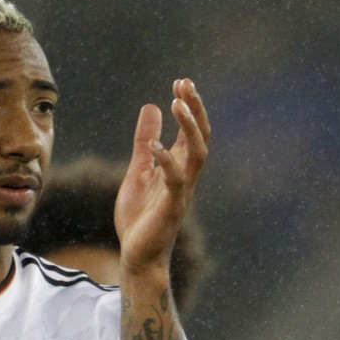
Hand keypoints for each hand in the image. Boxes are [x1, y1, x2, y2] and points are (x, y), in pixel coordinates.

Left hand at [115, 78, 211, 279]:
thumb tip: (151, 107)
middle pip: (201, 137)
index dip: (189, 106)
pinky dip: (166, 160)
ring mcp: (181, 191)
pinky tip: (154, 145)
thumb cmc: (141, 218)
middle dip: (196, 110)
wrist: (139, 256)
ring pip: (197, 154)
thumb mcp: (138, 171)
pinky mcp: (171, 207)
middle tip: (185, 84)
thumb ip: (145, 142)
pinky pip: (174, 180)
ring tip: (178, 104)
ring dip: (190, 128)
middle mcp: (185, 177)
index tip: (181, 82)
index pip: (191, 131)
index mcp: (178, 167)